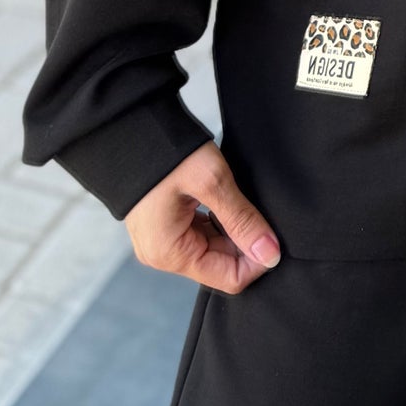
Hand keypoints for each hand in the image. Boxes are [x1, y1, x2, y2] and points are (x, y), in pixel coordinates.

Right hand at [125, 141, 281, 293]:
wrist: (130, 126)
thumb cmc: (164, 151)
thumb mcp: (211, 182)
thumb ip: (242, 220)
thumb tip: (270, 254)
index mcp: (170, 252)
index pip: (229, 279)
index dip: (258, 260)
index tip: (275, 236)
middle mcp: (163, 254)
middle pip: (222, 265)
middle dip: (248, 244)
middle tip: (261, 212)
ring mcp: (163, 240)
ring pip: (215, 249)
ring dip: (235, 231)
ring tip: (244, 202)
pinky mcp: (166, 225)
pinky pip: (203, 234)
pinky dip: (221, 222)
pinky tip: (228, 200)